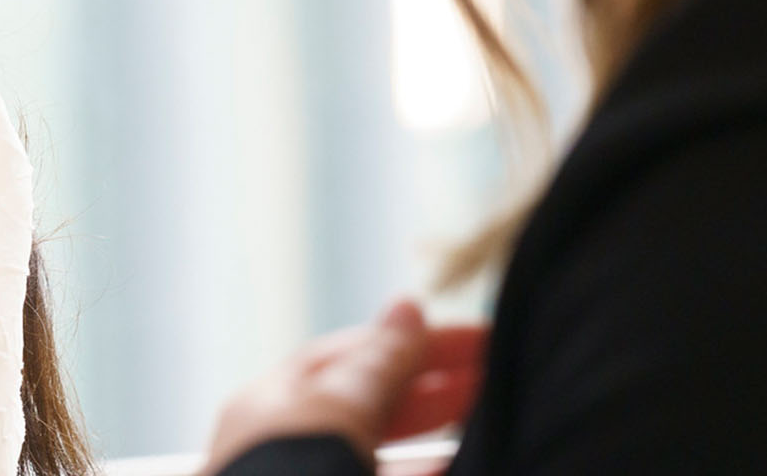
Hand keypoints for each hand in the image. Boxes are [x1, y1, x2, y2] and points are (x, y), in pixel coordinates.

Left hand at [197, 299, 486, 475]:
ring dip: (434, 437)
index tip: (482, 339)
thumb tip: (407, 307)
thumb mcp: (337, 412)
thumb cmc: (291, 474)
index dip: (414, 342)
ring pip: (380, 454)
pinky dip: (426, 471)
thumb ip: (377, 365)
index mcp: (270, 405)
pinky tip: (457, 468)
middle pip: (367, 404)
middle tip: (496, 378)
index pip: (349, 355)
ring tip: (488, 426)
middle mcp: (285, 446)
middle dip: (432, 388)